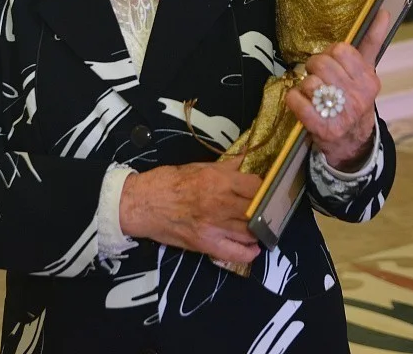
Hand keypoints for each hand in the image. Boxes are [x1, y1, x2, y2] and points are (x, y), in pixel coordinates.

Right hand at [119, 157, 261, 263]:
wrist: (142, 203)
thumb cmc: (169, 181)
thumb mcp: (201, 167)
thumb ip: (228, 167)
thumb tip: (249, 159)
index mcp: (218, 181)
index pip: (257, 187)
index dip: (266, 188)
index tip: (267, 189)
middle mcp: (220, 204)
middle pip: (258, 210)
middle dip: (267, 210)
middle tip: (270, 209)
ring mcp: (213, 227)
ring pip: (251, 232)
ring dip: (260, 230)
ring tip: (262, 226)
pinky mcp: (206, 245)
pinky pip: (235, 254)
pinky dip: (249, 253)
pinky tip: (253, 247)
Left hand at [285, 6, 392, 170]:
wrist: (352, 142)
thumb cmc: (355, 98)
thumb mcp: (366, 72)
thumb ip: (372, 41)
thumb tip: (383, 11)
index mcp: (369, 80)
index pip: (342, 50)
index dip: (330, 54)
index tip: (332, 64)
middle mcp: (358, 97)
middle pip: (321, 64)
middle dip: (314, 68)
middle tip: (318, 78)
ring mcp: (340, 114)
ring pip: (308, 81)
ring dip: (304, 86)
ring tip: (313, 94)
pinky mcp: (321, 128)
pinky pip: (296, 100)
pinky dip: (293, 99)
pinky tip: (301, 103)